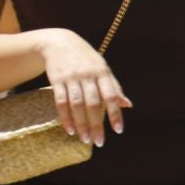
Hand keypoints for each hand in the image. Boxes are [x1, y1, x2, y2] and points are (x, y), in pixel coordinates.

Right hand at [37, 28, 130, 146]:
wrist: (59, 42)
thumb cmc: (86, 59)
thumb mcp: (103, 68)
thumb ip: (114, 87)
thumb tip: (128, 105)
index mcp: (103, 73)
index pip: (111, 96)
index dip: (115, 114)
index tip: (118, 130)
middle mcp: (88, 75)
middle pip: (93, 104)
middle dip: (97, 124)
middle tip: (99, 142)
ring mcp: (71, 77)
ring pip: (77, 104)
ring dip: (81, 124)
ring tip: (85, 139)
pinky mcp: (57, 80)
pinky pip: (60, 101)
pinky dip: (65, 117)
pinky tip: (70, 129)